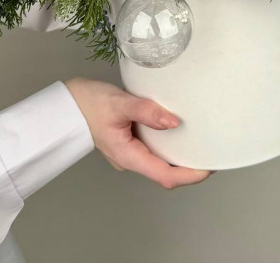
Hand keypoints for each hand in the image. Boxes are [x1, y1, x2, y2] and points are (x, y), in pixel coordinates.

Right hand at [66, 78, 211, 189]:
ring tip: (201, 142)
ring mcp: (129, 153)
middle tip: (212, 153)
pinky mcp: (129, 143)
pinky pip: (153, 150)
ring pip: (159, 162)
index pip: (165, 176)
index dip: (190, 175)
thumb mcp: (119, 103)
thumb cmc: (89, 102)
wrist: (67, 103)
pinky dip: (169, 145)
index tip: (210, 166)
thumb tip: (174, 121)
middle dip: (190, 168)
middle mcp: (130, 159)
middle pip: (165, 173)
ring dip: (180, 157)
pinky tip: (178, 132)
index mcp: (128, 156)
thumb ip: (147, 111)